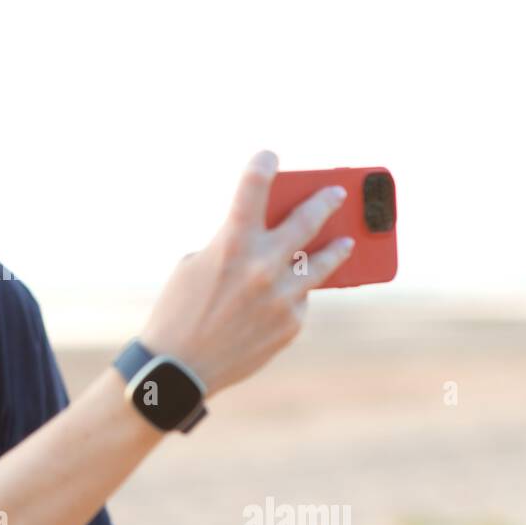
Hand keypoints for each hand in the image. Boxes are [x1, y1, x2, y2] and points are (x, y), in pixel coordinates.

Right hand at [139, 149, 353, 395]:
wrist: (179, 368)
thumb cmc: (180, 311)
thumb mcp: (196, 266)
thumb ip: (233, 246)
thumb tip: (272, 241)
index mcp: (232, 243)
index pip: (253, 187)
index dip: (263, 164)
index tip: (270, 156)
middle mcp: (263, 266)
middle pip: (307, 220)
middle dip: (324, 200)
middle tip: (336, 192)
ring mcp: (282, 297)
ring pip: (322, 263)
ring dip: (337, 248)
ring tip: (346, 241)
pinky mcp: (291, 324)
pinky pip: (300, 300)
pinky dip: (295, 295)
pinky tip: (292, 294)